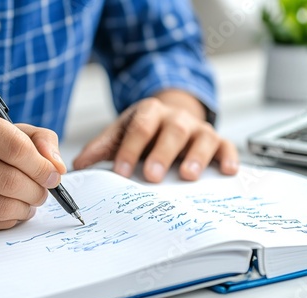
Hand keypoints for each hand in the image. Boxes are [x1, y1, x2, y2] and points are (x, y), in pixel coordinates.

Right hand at [0, 100, 64, 232]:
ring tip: (29, 202)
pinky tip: (9, 211)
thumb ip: (35, 138)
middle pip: (7, 179)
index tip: (53, 174)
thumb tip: (57, 166)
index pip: (12, 145)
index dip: (41, 165)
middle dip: (36, 190)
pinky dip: (6, 220)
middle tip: (42, 192)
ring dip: (24, 208)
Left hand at [73, 91, 238, 181]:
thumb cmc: (145, 130)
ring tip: (188, 176)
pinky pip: (227, 146)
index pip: (140, 128)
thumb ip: (102, 147)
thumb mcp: (122, 132)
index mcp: (150, 113)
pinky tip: (227, 171)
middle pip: (172, 131)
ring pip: (202, 137)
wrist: (172, 115)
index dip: (130, 149)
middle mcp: (176, 118)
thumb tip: (78, 166)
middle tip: (151, 176)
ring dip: (196, 156)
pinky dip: (228, 158)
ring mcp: (198, 128)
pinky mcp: (217, 140)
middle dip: (162, 153)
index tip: (120, 171)